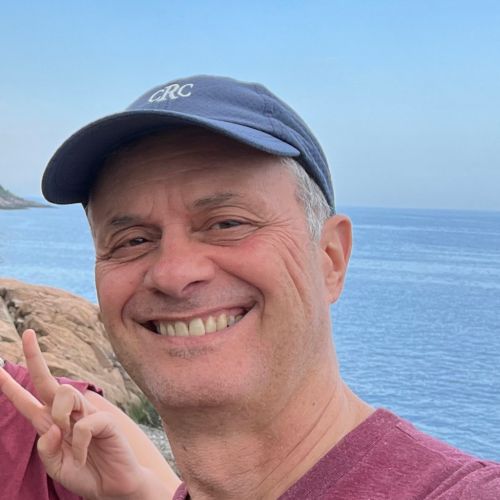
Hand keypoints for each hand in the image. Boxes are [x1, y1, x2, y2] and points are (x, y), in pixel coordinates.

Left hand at [0, 329, 166, 499]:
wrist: (114, 486)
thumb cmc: (86, 473)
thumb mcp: (56, 468)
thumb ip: (47, 449)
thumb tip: (53, 426)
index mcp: (51, 425)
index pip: (28, 401)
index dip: (12, 387)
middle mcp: (67, 415)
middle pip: (48, 381)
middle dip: (35, 358)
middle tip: (26, 334)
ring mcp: (87, 414)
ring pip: (65, 394)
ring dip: (60, 416)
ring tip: (68, 439)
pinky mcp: (105, 421)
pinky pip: (84, 423)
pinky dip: (80, 444)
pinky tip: (85, 456)